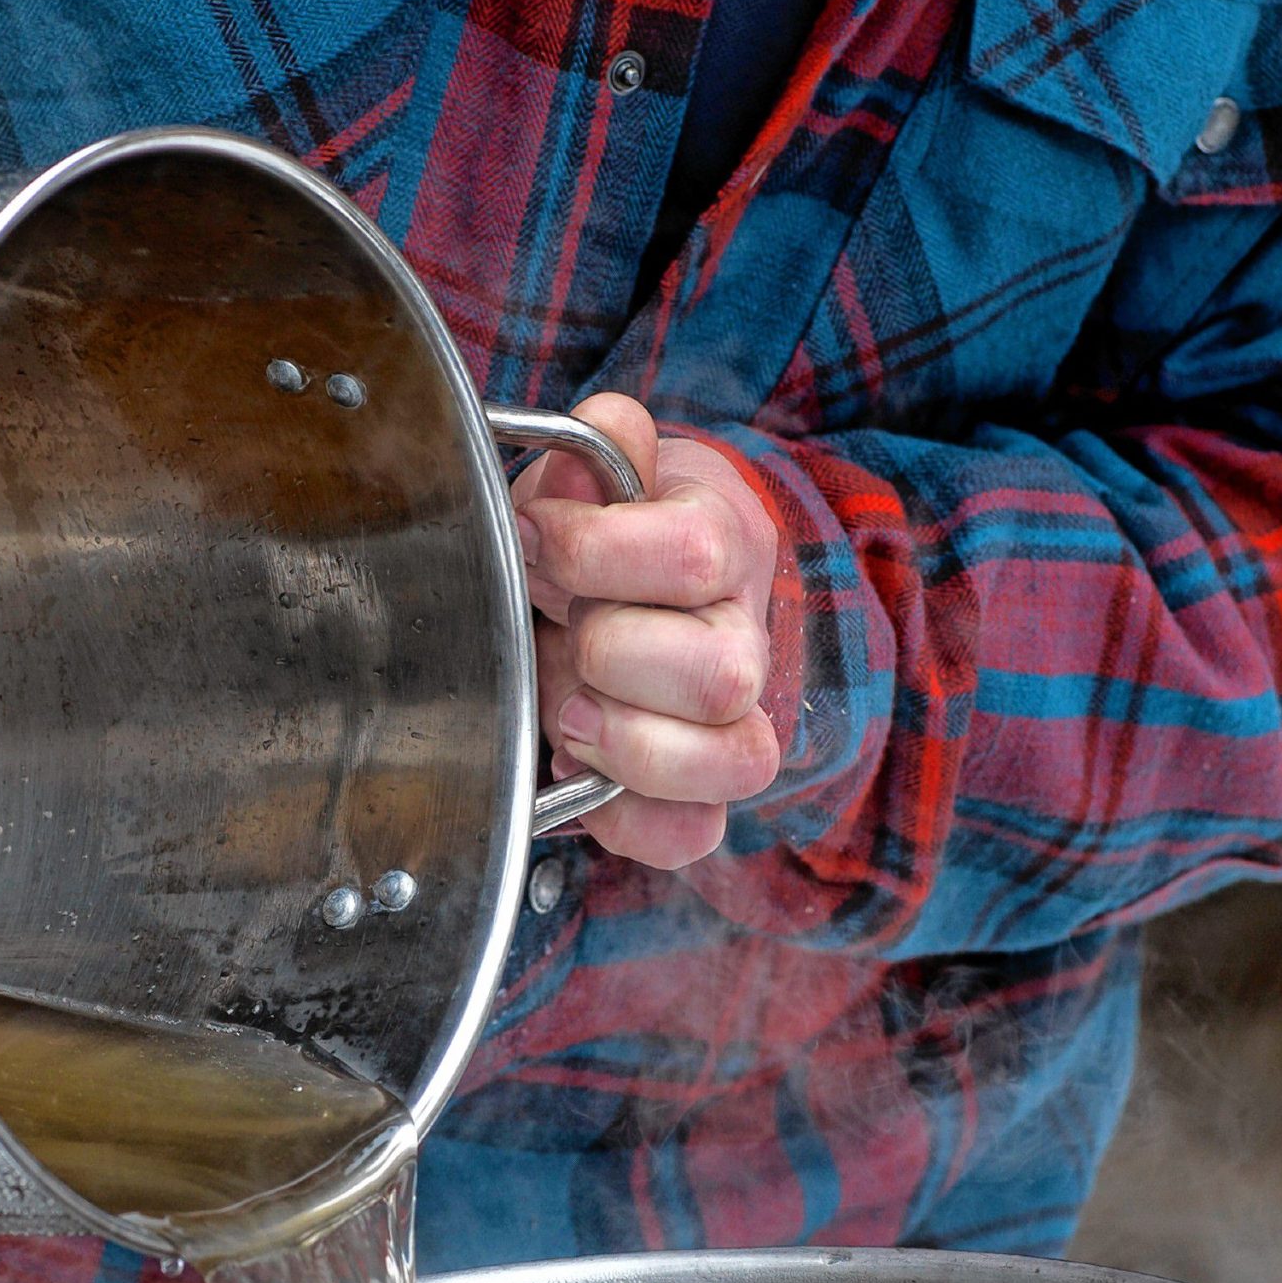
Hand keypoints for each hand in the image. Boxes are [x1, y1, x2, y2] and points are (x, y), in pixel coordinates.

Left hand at [512, 393, 790, 868]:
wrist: (625, 587)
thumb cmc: (603, 532)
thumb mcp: (597, 474)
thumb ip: (600, 448)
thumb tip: (597, 448)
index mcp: (723, 543)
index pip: (695, 557)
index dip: (594, 552)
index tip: (537, 538)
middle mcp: (744, 638)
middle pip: (719, 676)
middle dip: (607, 657)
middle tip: (559, 635)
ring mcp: (731, 725)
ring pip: (732, 762)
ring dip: (624, 742)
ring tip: (566, 710)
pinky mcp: (699, 795)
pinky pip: (691, 834)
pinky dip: (625, 817)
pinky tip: (579, 770)